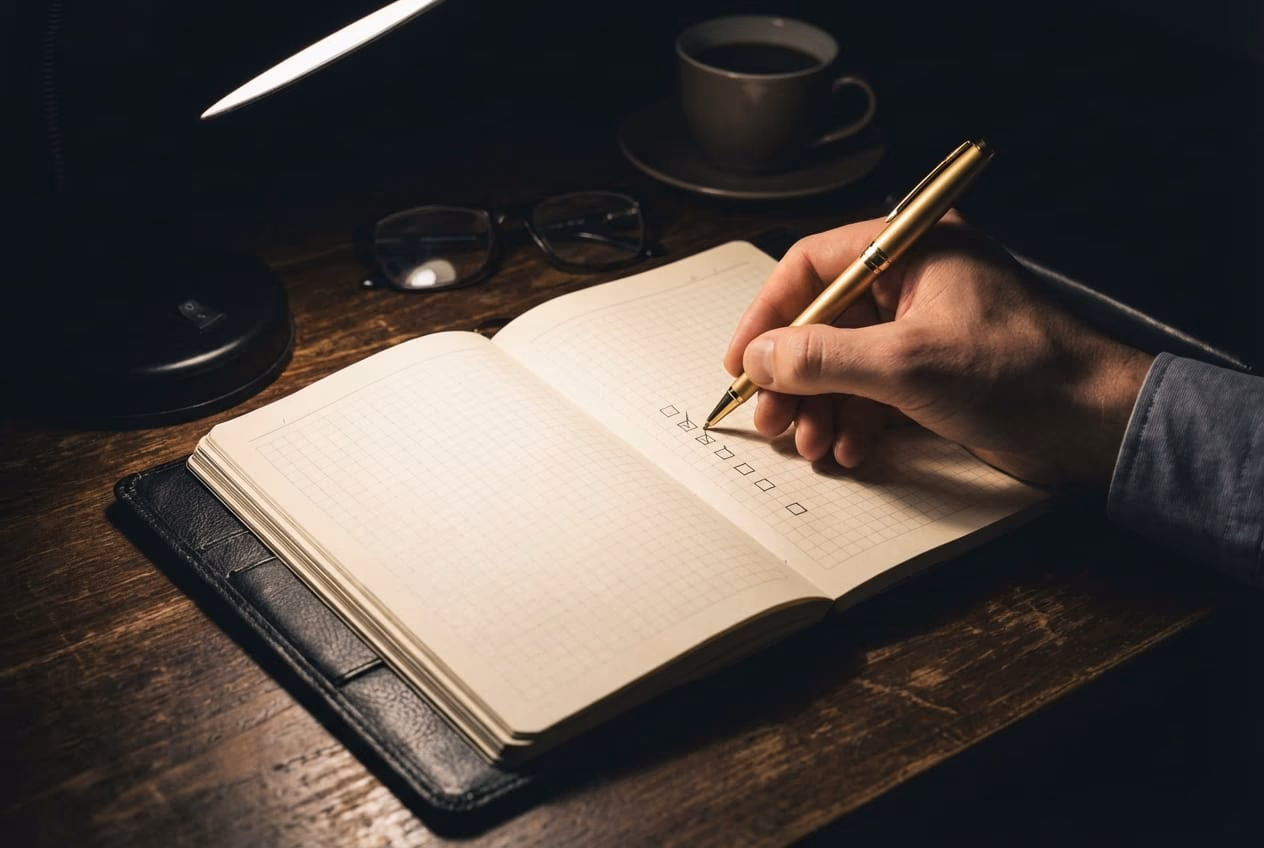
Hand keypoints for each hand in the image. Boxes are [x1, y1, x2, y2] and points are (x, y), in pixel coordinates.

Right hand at [723, 215, 1154, 486]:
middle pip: (822, 321)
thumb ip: (823, 358)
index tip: (742, 361)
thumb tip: (761, 358)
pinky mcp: (933, 374)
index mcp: (911, 249)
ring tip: (812, 444)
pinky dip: (854, 422)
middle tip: (771, 417)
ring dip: (820, 408)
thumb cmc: (1020, 372)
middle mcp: (913, 282)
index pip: (813, 266)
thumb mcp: (906, 363)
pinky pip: (872, 391)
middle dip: (793, 376)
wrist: (1094, 425)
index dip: (769, 313)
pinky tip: (849, 450)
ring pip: (843, 363)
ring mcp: (922, 330)